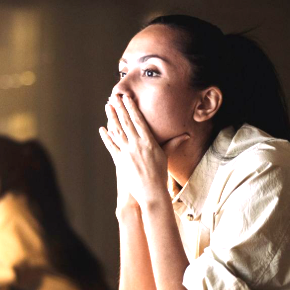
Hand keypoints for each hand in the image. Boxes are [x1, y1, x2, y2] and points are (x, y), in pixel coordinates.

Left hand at [98, 95, 188, 212]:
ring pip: (117, 131)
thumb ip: (173, 143)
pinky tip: (102, 129)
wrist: (151, 192)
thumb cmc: (160, 174)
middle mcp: (137, 145)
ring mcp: (127, 153)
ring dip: (111, 118)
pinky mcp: (120, 161)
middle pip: (126, 122)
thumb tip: (188, 135)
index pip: (139, 120)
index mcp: (149, 142)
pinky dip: (106, 137)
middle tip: (114, 97)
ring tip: (108, 107)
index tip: (127, 98)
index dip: (132, 108)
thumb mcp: (166, 156)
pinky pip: (111, 146)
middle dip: (120, 108)